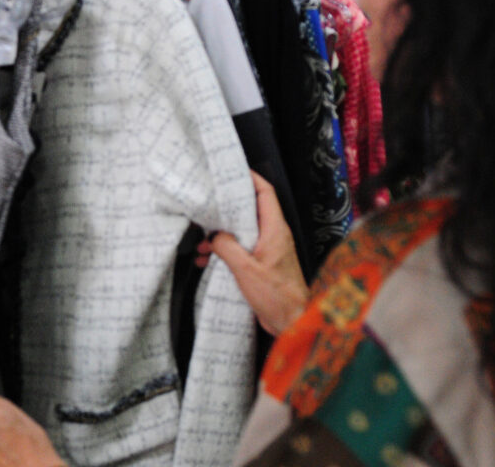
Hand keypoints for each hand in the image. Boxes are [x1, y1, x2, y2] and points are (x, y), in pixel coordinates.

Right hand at [202, 171, 308, 335]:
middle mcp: (273, 235)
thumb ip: (227, 247)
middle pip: (249, 210)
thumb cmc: (277, 296)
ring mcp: (268, 249)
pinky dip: (224, 252)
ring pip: (241, 231)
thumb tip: (214, 237)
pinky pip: (240, 249)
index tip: (232, 172)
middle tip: (207, 205)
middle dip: (226, 208)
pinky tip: (207, 261)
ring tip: (201, 244)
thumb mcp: (246, 269)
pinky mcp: (262, 264)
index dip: (250, 178)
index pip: (265, 193)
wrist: (292, 322)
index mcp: (275, 229)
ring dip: (220, 236)